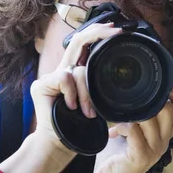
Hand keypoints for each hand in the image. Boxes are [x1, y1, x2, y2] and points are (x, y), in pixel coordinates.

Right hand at [30, 23, 122, 150]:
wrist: (60, 143)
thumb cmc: (81, 125)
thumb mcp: (101, 103)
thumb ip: (107, 88)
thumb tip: (131, 80)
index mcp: (77, 71)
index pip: (86, 43)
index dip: (99, 32)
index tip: (117, 29)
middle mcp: (64, 70)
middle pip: (79, 40)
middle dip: (99, 32)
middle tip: (116, 32)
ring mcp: (51, 76)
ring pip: (79, 70)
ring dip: (87, 93)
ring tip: (88, 112)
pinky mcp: (40, 85)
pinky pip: (65, 78)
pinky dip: (72, 93)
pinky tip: (72, 106)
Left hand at [91, 86, 172, 172]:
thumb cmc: (119, 154)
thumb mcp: (136, 131)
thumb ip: (143, 115)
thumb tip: (138, 90)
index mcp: (166, 133)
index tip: (164, 88)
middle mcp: (164, 141)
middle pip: (168, 109)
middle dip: (149, 101)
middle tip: (131, 105)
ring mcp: (155, 149)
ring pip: (150, 117)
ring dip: (131, 114)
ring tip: (118, 121)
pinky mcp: (141, 156)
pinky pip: (134, 129)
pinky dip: (121, 126)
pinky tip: (113, 132)